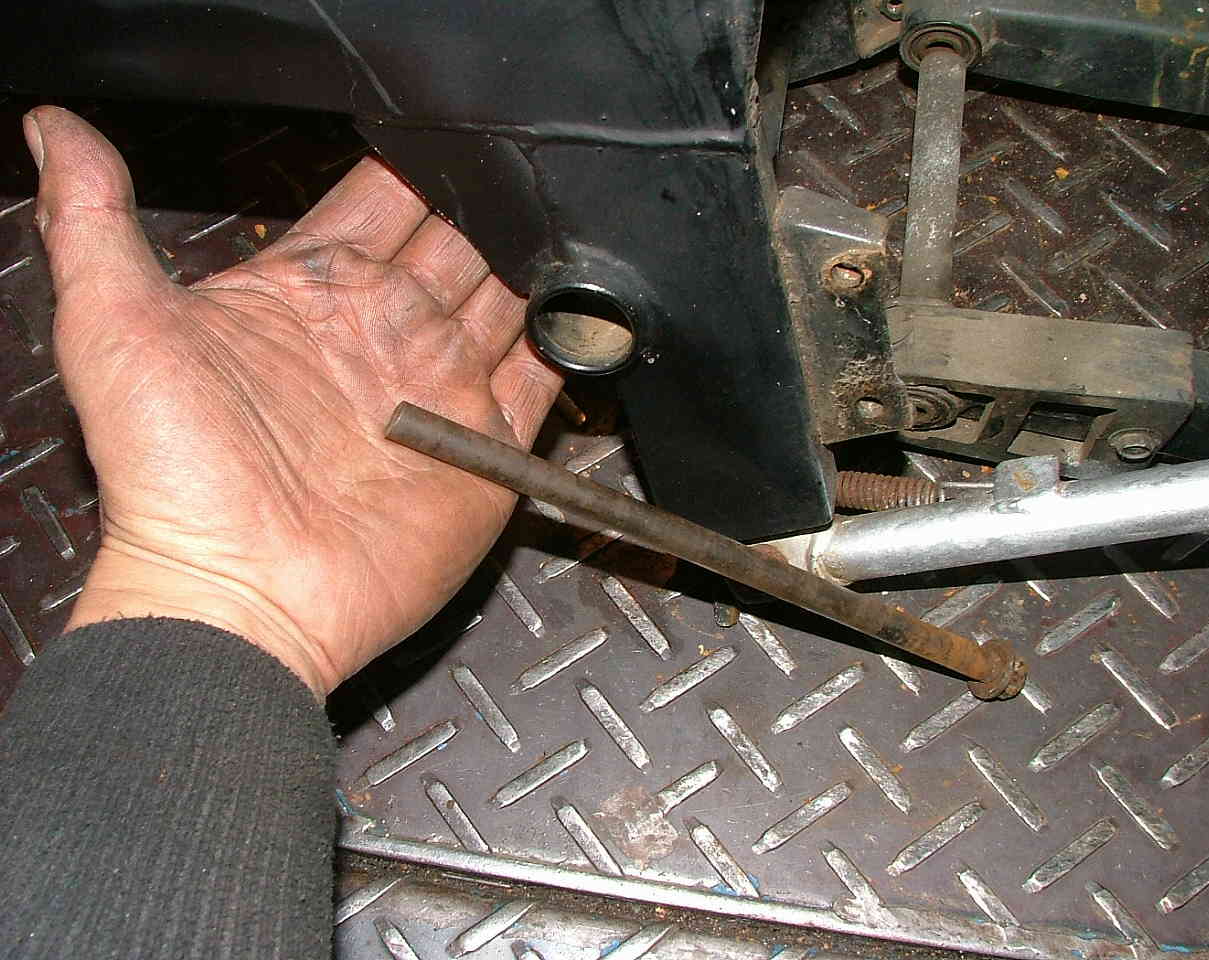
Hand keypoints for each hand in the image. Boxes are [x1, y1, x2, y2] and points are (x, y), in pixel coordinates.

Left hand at [24, 107, 561, 696]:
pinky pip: (543, 383)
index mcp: (310, 292)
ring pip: (507, 302)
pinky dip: (570, 344)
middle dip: (488, 210)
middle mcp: (383, 335)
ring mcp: (439, 392)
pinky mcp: (488, 452)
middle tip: (521, 178)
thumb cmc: (172, 477)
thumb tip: (57, 129)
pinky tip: (589, 307)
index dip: (415, 167)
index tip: (445, 135)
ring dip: (534, 265)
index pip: (381, 203)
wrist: (238, 598)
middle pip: (456, 246)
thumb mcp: (115, 327)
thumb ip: (94, 220)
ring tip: (565, 226)